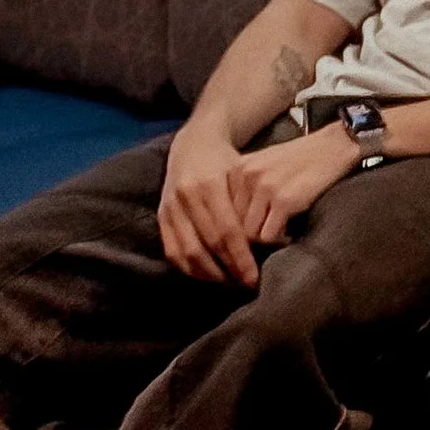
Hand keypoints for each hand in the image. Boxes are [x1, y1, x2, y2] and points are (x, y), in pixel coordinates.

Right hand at [158, 119, 261, 285]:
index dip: (240, 258)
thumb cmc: (227, 162)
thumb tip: (268, 241)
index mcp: (210, 184)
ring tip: (229, 283)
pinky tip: (207, 276)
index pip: (227, 231)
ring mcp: (170, 206)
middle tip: (246, 285)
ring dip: (208, 274)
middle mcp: (186, 195)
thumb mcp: (243, 174)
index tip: (253, 277)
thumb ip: (251, 205)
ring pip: (187, 251)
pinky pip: (171, 250)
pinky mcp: (161, 215)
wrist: (194, 144)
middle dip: (228, 270)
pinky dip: (188, 268)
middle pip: (207, 245)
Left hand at [225, 125, 359, 251]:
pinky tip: (289, 235)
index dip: (234, 225)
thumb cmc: (303, 158)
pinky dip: (279, 241)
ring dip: (263, 241)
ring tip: (277, 237)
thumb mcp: (265, 164)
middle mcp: (246, 175)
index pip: (221, 208)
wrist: (335, 146)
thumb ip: (247, 186)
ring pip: (248, 233)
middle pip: (233, 222)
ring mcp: (264, 187)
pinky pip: (269, 235)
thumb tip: (236, 221)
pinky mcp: (284, 200)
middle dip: (247, 236)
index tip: (246, 234)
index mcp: (238, 167)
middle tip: (262, 243)